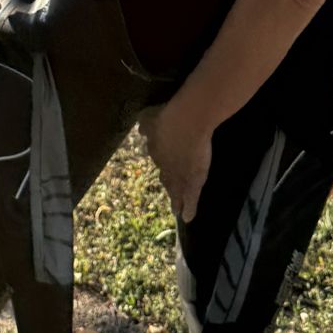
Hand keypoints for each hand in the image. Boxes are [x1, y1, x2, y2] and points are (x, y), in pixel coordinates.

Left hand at [139, 101, 212, 221]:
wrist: (186, 123)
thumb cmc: (168, 115)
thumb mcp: (151, 116)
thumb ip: (146, 123)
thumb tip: (140, 130)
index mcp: (155, 148)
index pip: (159, 158)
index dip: (162, 163)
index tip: (163, 169)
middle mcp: (163, 164)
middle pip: (165, 175)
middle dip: (167, 181)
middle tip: (169, 188)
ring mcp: (177, 175)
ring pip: (175, 191)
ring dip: (175, 200)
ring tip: (175, 210)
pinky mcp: (192, 182)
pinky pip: (189, 199)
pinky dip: (188, 208)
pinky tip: (187, 218)